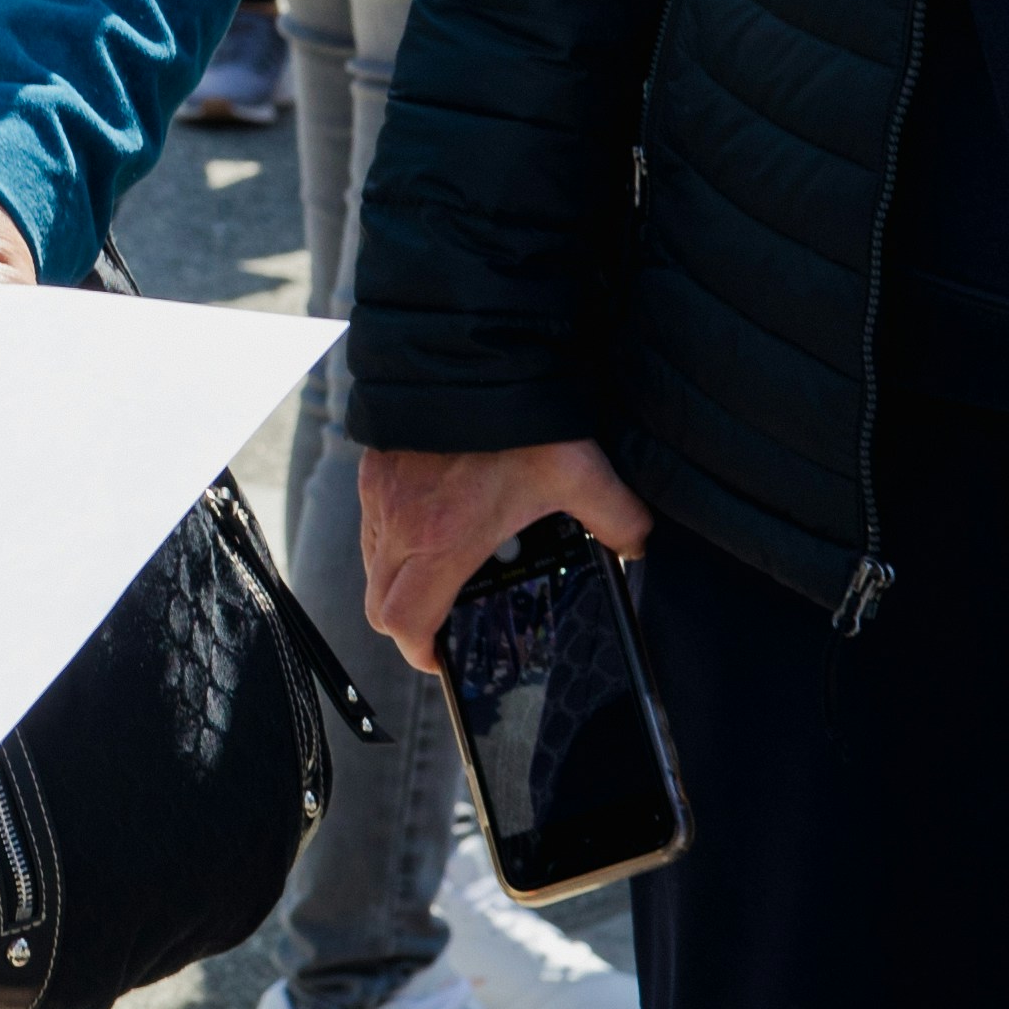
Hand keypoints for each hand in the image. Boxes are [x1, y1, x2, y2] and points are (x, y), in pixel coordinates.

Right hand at [357, 438, 650, 681]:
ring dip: (399, 579)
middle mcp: (400, 523)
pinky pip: (373, 524)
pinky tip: (435, 518)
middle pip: (378, 604)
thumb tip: (636, 548)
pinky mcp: (373, 468)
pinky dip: (394, 538)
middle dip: (407, 623)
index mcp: (443, 539)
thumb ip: (618, 519)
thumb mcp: (581, 473)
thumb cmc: (519, 417)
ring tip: (445, 566)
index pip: (404, 622)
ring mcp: (380, 495)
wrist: (468, 352)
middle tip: (445, 622)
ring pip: (372, 564)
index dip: (419, 652)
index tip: (443, 656)